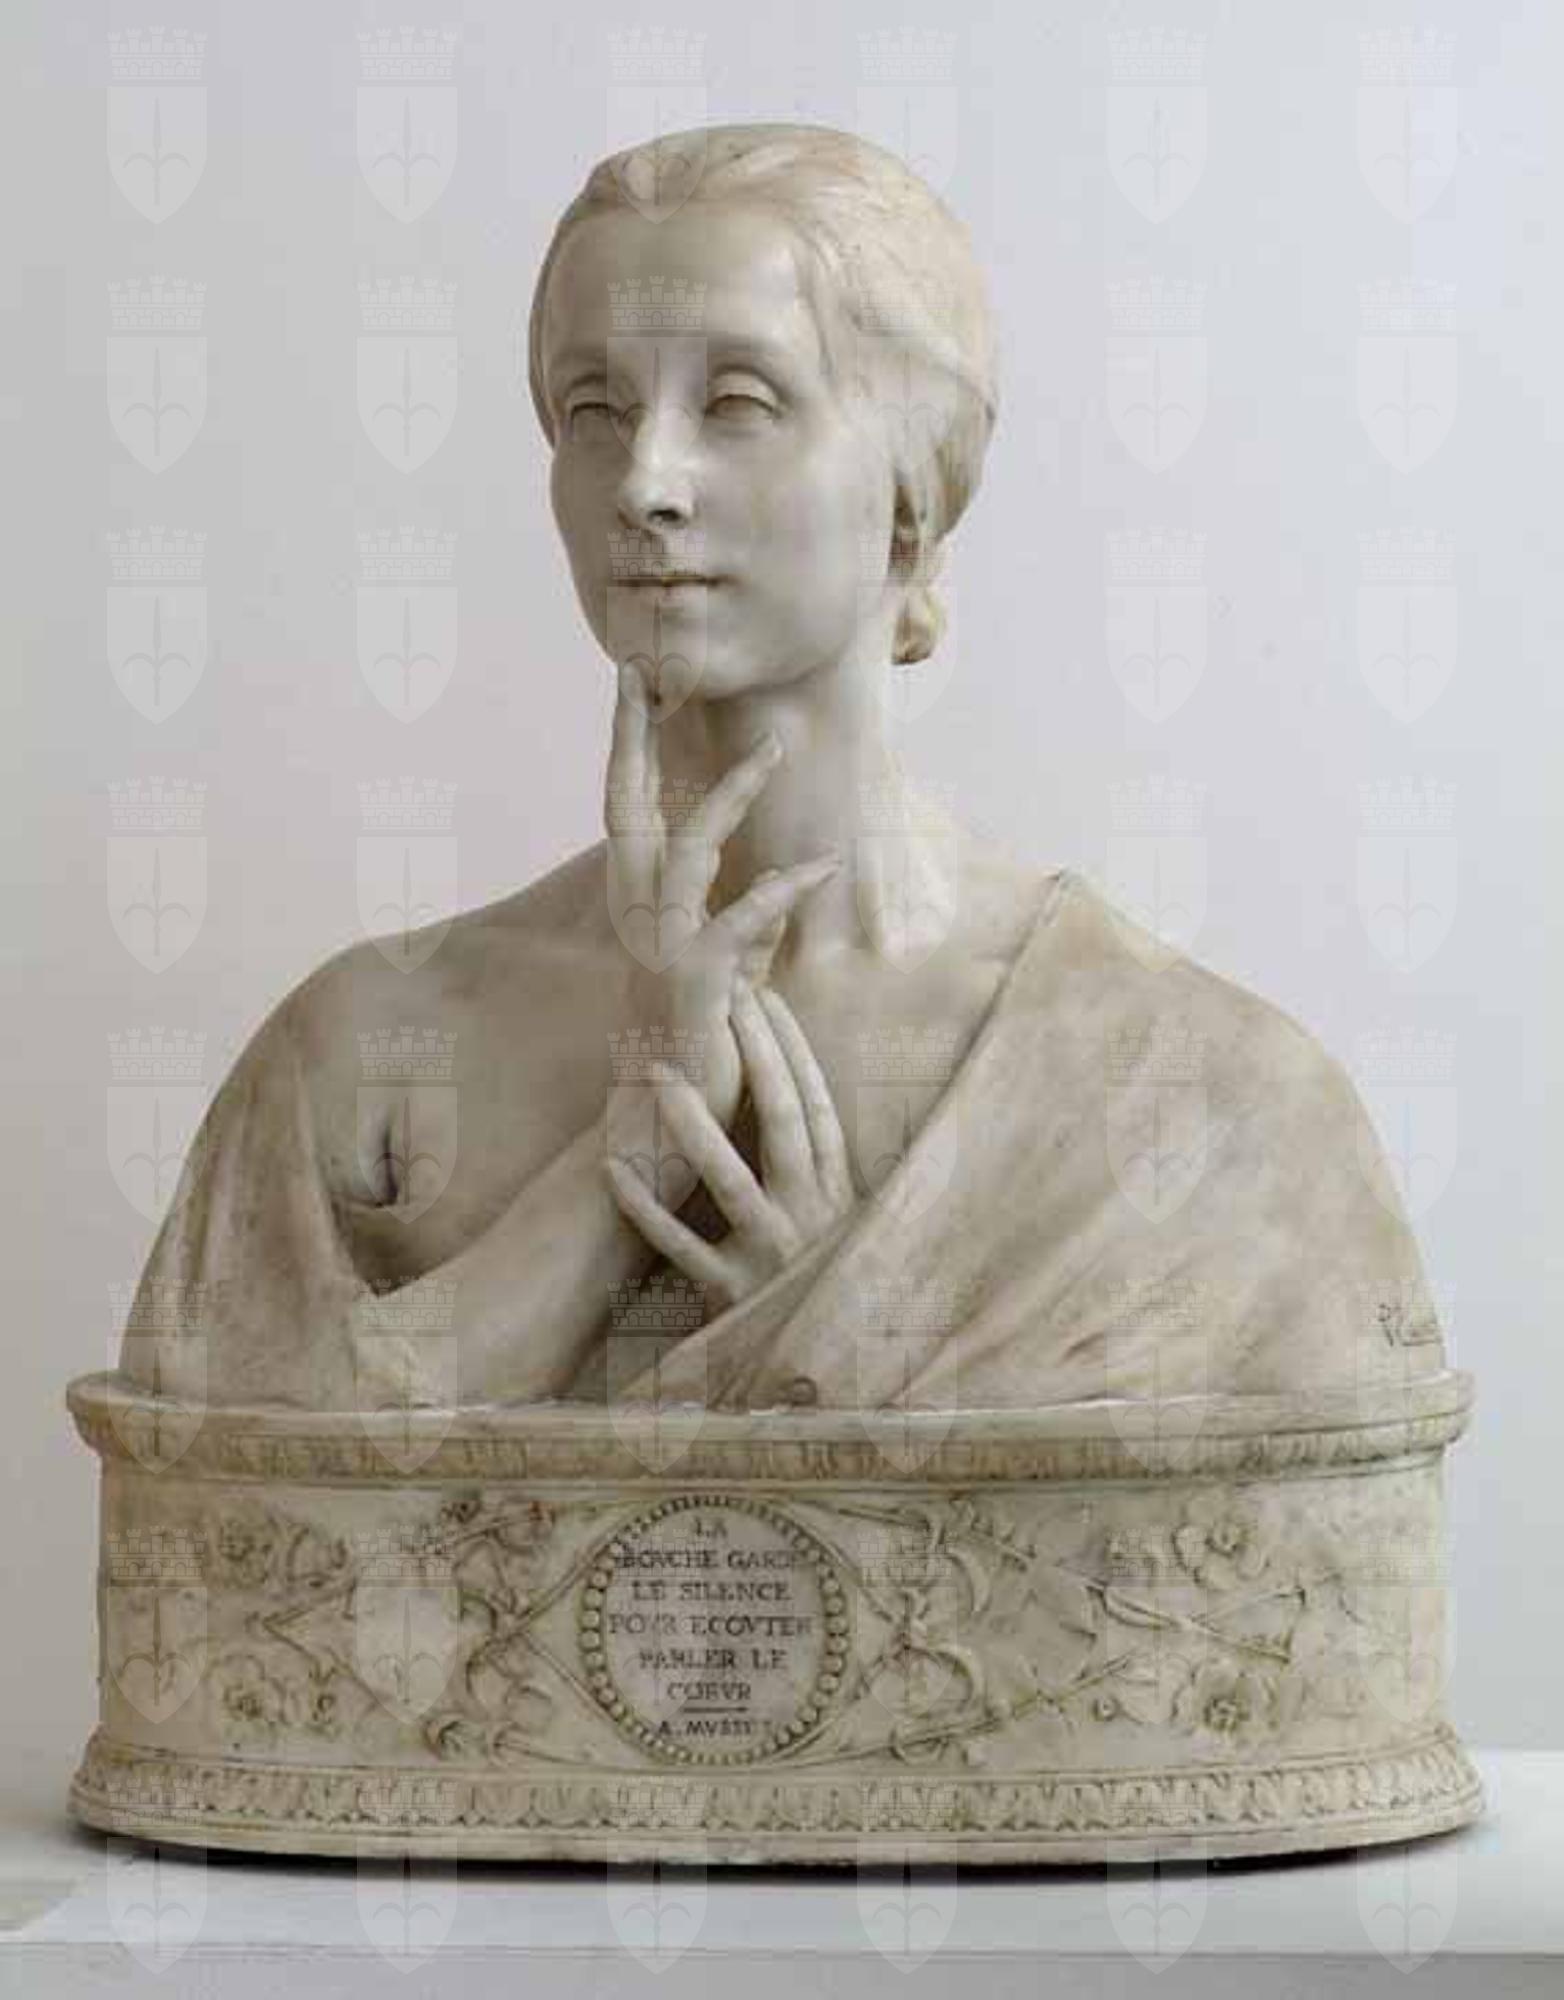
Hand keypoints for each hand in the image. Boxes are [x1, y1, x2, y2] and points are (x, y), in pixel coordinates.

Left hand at [603, 981, 855, 1312]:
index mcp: (836, 1194)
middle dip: (755, 1057)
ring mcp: (768, 1255)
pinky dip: (646, 1209)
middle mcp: (808, 1216)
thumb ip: (819, 1172)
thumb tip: (796, 1101)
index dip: (793, 1051)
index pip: (816, 1107)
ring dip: (694, 1125)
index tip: (766, 998)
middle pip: (781, 1122)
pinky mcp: (729, 1294)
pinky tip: (613, 1170)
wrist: (831, 1381)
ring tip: (661, 1073)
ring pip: (731, 1179)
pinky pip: (680, 1247)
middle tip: (725, 1000)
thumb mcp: (839, 1227)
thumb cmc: (826, 1289)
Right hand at [606, 659, 839, 1132]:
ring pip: (688, 848)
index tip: (630, 685)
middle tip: (647, 672)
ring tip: (774, 746)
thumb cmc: (701, 1050)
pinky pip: (737, 920)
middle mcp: (636, 919)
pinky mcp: (698, 981)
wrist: (670, 1128)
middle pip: (626, 809)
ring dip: (733, 792)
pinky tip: (821, 867)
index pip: (624, 812)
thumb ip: (745, 926)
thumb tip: (777, 888)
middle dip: (633, 737)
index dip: (626, 748)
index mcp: (636, 909)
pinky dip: (782, 890)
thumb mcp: (727, 974)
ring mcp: (661, 947)